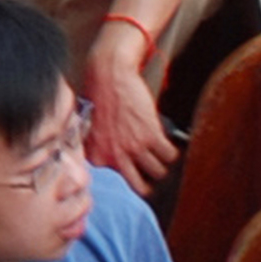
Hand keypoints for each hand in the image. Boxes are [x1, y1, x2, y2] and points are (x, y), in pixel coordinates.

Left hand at [78, 14, 174, 189]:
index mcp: (97, 156)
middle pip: (140, 187)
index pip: (115, 182)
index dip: (128, 176)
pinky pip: (170, 155)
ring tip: (162, 157)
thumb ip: (98, 147)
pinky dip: (173, 151)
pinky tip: (170, 144)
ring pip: (158, 172)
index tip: (133, 173)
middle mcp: (114, 156)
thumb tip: (108, 161)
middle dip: (149, 184)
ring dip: (162, 165)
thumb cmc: (96, 95)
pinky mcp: (151, 134)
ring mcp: (134, 147)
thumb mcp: (87, 128)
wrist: (109, 74)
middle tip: (152, 176)